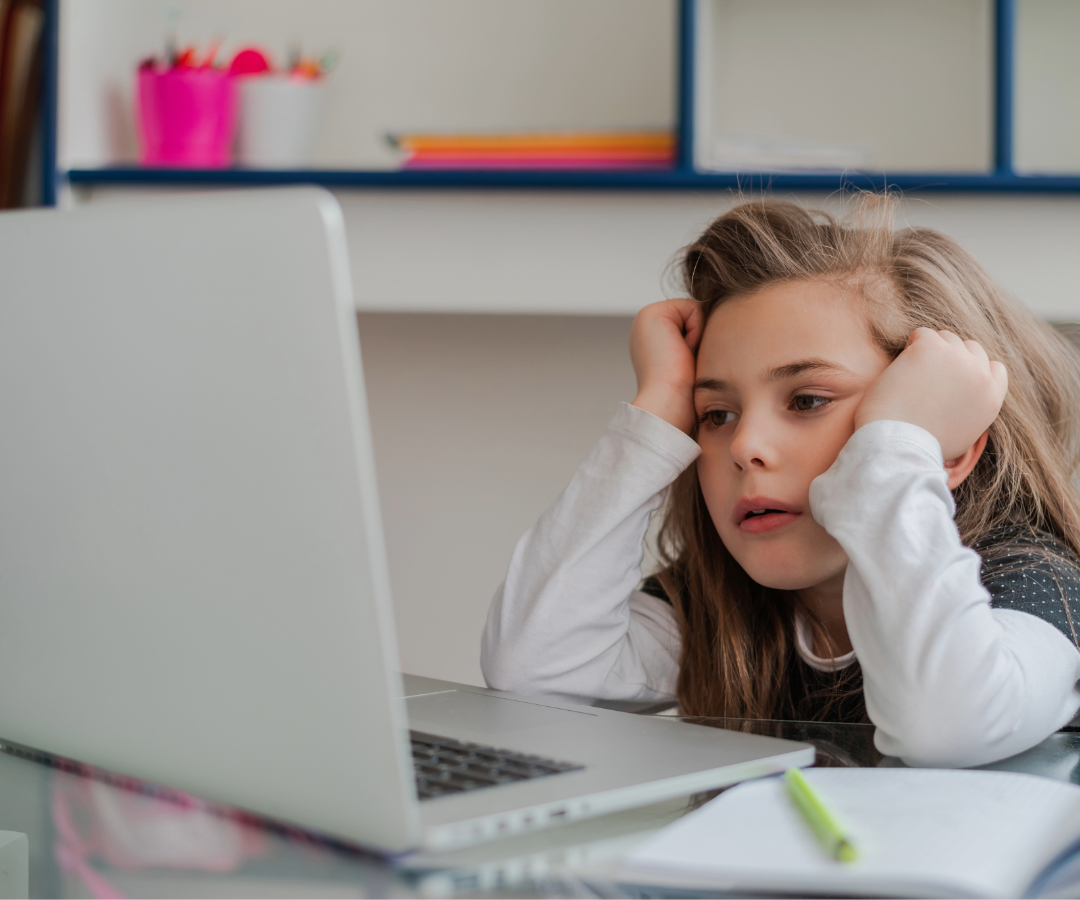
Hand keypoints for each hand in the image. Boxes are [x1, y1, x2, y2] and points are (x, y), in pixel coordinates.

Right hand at [629, 298, 703, 433]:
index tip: (688, 367)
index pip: (694, 326)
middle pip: (696, 317)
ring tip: (685, 358)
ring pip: (696, 311)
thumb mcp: (692, 366)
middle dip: (701, 337)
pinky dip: (696, 330)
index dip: (702, 344)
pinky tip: (684, 350)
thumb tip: (717, 330)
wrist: (667, 404)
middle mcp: (647, 328)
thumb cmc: (684, 396)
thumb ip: (698, 344)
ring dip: (699, 335)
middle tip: (687, 363)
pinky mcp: (652, 313)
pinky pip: (693, 308)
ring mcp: (646, 319)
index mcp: (653, 341)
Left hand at [855, 328, 1007, 460]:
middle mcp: (980, 375)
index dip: (972, 369)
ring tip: (910, 375)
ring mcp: (957, 358)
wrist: (899, 444)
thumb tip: (964, 401)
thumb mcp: (963, 436)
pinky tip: (901, 367)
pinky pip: (921, 334)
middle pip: (970, 348)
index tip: (950, 378)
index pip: (995, 368)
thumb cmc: (921, 446)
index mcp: (991, 398)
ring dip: (929, 350)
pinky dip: (911, 346)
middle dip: (949, 358)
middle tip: (924, 376)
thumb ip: (973, 412)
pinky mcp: (930, 348)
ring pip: (946, 338)